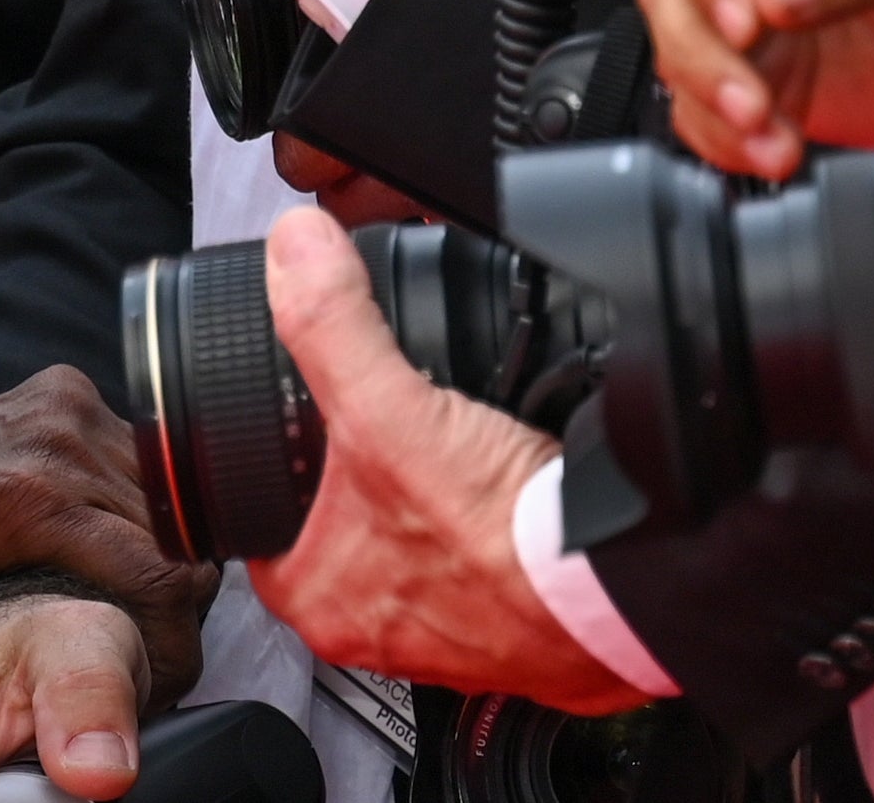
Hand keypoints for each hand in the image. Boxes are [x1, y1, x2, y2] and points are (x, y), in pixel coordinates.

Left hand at [0, 368, 209, 747]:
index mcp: (18, 502)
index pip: (161, 575)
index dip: (172, 647)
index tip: (151, 688)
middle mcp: (51, 443)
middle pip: (177, 540)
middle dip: (168, 611)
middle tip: (133, 660)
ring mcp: (62, 410)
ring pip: (169, 501)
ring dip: (159, 559)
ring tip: (120, 612)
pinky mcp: (65, 398)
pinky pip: (141, 465)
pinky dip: (138, 513)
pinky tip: (102, 552)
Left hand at [250, 211, 646, 710]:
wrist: (618, 597)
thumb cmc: (506, 548)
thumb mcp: (389, 412)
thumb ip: (330, 323)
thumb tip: (295, 249)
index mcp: (320, 595)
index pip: (255, 509)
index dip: (261, 445)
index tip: (282, 401)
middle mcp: (376, 623)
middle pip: (336, 510)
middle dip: (355, 457)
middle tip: (376, 407)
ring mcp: (446, 624)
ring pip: (409, 526)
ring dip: (425, 479)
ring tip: (444, 429)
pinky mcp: (507, 615)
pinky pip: (475, 542)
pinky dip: (481, 502)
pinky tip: (497, 462)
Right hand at [640, 0, 873, 180]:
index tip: (750, 20)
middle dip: (700, 46)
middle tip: (752, 98)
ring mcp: (769, 19)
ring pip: (682, 48)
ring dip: (711, 99)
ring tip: (771, 137)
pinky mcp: (782, 86)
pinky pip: (713, 112)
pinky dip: (725, 140)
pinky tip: (775, 152)